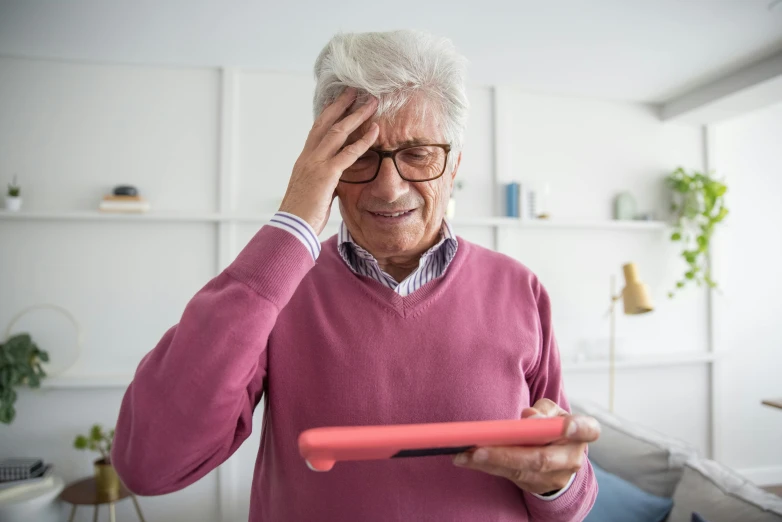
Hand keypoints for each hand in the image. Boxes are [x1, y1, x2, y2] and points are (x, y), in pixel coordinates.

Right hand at [279, 87, 378, 234]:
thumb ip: (324, 180)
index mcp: (304, 160)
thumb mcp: (313, 190)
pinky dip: (363, 141)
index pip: (317, 129)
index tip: (340, 101)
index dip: (329, 113)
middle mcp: (308, 156)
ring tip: (371, 103)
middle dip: (342, 105)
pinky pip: (348, 153)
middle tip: (355, 90)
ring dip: (356, 115)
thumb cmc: (302, 214)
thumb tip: (335, 179)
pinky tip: (376, 131)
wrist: (291, 227)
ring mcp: (316, 163)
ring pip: (338, 132)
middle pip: (326, 122)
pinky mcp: (326, 175)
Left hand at [452, 399, 599, 494]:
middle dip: (507, 454)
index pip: (588, 430)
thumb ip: (543, 411)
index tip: (565, 425)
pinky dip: (487, 467)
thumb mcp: (553, 412)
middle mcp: (572, 458)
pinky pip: (510, 478)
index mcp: (582, 433)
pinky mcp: (536, 486)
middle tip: (478, 449)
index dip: (577, 428)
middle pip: (541, 458)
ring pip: (521, 472)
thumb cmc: (553, 426)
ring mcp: (555, 477)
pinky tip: (466, 459)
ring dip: (489, 463)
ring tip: (463, 454)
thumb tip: (528, 417)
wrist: (557, 455)